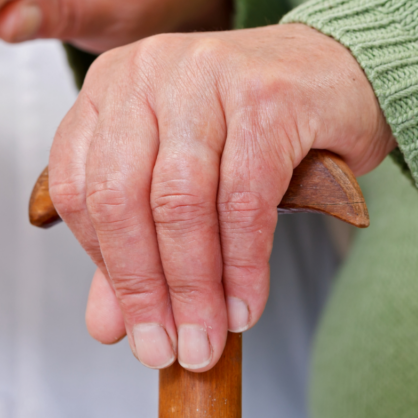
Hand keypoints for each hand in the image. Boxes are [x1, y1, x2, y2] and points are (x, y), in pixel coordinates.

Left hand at [48, 24, 395, 370]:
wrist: (342, 71)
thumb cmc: (258, 124)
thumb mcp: (186, 179)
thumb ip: (140, 246)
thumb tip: (109, 326)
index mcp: (110, 87)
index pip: (75, 187)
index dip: (103, 266)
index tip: (132, 324)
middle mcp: (147, 72)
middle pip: (121, 197)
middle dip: (144, 288)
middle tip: (169, 346)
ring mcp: (204, 75)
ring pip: (180, 200)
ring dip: (194, 285)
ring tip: (207, 336)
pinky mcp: (264, 96)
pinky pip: (242, 198)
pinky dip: (243, 263)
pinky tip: (246, 301)